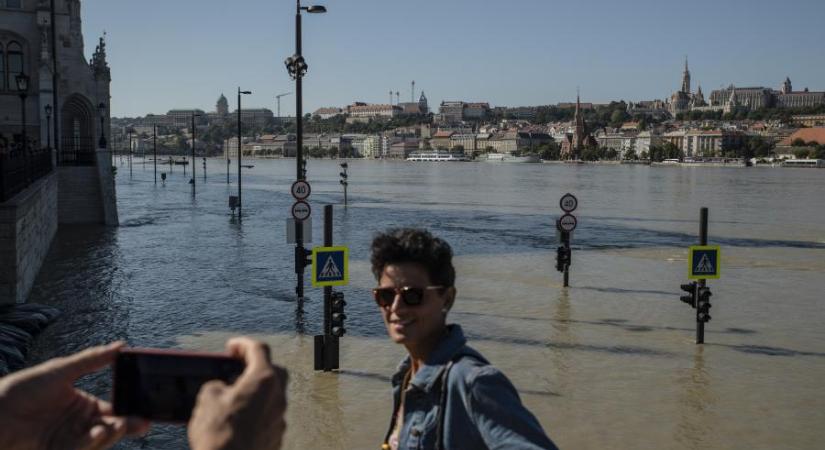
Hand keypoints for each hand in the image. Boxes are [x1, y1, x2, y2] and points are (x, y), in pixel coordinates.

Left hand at [0, 342, 150, 449]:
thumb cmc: (23, 388)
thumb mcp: (61, 370)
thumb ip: (92, 359)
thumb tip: (121, 345)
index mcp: (83, 404)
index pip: (114, 408)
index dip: (131, 409)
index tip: (147, 408)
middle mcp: (78, 424)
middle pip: (111, 427)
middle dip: (128, 426)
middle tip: (142, 422)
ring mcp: (68, 439)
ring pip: (99, 440)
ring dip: (111, 434)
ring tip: (117, 425)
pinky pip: (79, 449)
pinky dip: (90, 443)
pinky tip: (95, 433)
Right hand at [187, 337, 288, 449]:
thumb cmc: (219, 432)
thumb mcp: (207, 398)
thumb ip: (217, 385)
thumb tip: (222, 389)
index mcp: (264, 380)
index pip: (259, 349)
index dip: (243, 344)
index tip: (231, 347)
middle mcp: (278, 396)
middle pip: (274, 371)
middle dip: (257, 366)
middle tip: (238, 369)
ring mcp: (280, 418)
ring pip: (273, 396)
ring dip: (258, 391)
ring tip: (236, 397)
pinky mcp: (277, 436)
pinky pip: (270, 416)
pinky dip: (258, 412)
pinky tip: (241, 419)